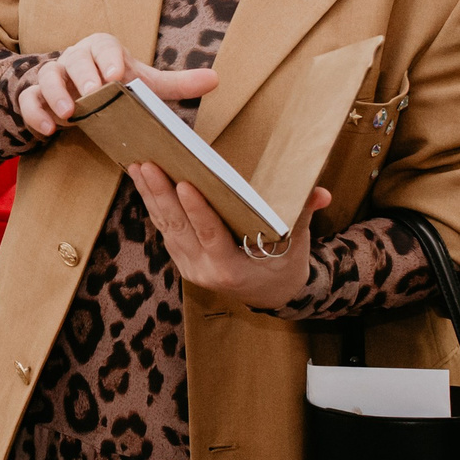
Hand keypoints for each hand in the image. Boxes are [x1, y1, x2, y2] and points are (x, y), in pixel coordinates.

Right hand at [17, 32, 218, 137]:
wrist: (74, 91)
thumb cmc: (113, 84)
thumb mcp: (143, 84)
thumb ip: (176, 84)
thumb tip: (216, 79)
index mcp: (101, 49)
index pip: (103, 44)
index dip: (109, 57)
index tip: (117, 75)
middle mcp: (74, 58)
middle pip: (73, 58)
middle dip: (83, 75)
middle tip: (94, 92)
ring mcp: (52, 77)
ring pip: (46, 76)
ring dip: (56, 94)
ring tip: (68, 113)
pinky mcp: (35, 97)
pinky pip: (28, 100)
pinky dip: (35, 113)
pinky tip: (48, 130)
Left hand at [129, 171, 332, 308]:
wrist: (271, 294)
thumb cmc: (284, 266)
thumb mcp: (296, 245)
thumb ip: (302, 216)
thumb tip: (321, 193)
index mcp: (231, 269)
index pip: (210, 235)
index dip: (197, 211)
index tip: (184, 184)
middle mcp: (204, 269)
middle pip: (179, 228)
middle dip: (161, 194)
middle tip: (148, 164)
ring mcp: (189, 265)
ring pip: (165, 227)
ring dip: (150, 196)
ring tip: (139, 166)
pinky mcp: (181, 258)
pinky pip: (164, 229)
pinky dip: (153, 205)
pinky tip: (144, 181)